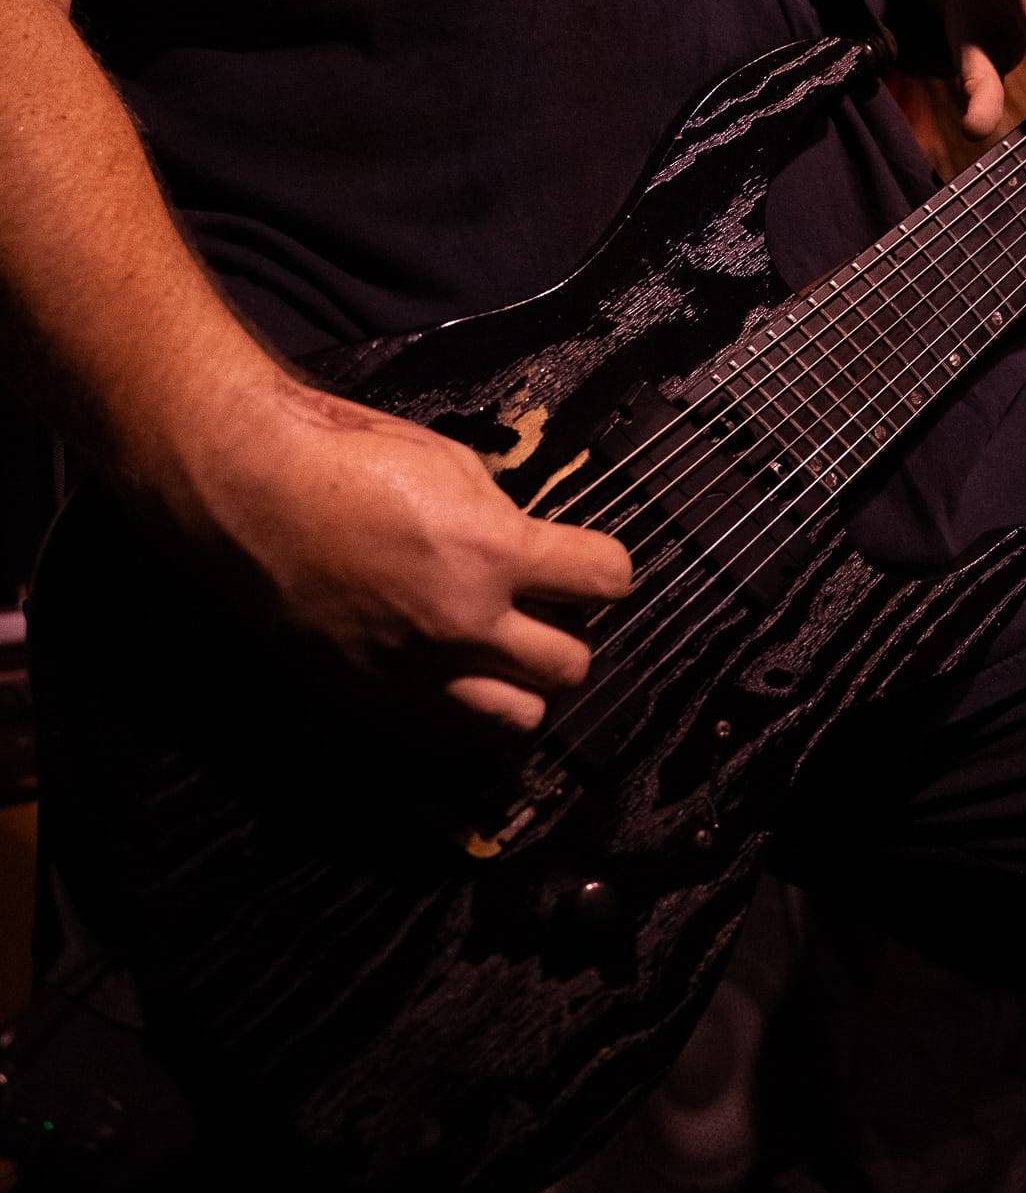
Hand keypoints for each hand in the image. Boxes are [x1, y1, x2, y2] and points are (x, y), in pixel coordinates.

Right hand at [178, 371, 631, 732]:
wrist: (251, 493)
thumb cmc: (346, 459)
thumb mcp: (451, 463)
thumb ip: (504, 519)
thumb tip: (532, 550)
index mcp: (492, 553)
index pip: (606, 580)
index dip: (602, 568)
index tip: (590, 564)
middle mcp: (463, 624)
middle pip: (571, 664)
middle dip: (566, 632)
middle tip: (542, 607)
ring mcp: (417, 673)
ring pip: (519, 719)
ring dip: (520, 685)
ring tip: (498, 650)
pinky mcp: (374, 702)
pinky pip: (449, 733)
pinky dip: (462, 709)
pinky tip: (448, 671)